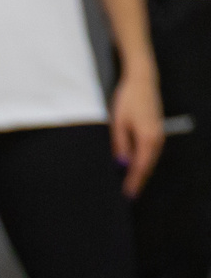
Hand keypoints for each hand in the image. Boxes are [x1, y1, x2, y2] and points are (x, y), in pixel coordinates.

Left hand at [112, 63, 165, 194]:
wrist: (142, 82)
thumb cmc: (128, 100)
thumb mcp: (118, 123)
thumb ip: (120, 144)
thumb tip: (122, 163)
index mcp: (148, 138)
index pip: (140, 166)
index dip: (134, 181)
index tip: (128, 194)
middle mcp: (157, 138)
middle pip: (148, 165)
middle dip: (138, 180)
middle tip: (128, 195)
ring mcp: (158, 134)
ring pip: (150, 159)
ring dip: (141, 172)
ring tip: (130, 185)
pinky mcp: (156, 131)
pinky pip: (150, 151)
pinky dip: (143, 161)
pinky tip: (134, 167)